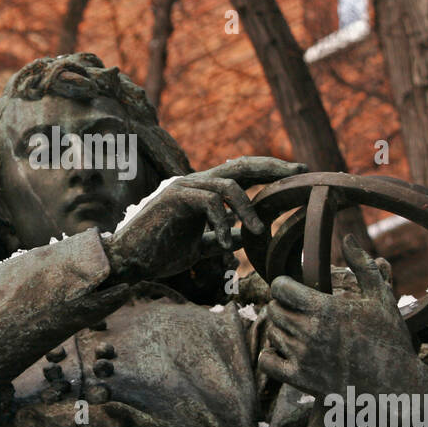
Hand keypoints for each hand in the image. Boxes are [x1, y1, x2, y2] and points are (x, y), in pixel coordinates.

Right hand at [102, 157, 305, 283]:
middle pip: (241, 165)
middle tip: (299, 173)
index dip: (270, 171)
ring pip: (228, 185)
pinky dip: (221, 222)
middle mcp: (195, 182)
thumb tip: (243, 237)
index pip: (242, 173)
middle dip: (273, 168)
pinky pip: (208, 201)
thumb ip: (219, 238)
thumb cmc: (160, 253)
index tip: (298, 175)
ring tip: (258, 233)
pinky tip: (223, 243)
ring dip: (248, 210)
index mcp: (204, 191)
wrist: (128, 261)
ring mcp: (183, 186)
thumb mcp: (198, 247)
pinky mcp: (173, 197)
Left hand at [258, 234, 427, 402]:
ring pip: (272, 332)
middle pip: (273, 308)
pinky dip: (271, 354)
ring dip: (281, 328)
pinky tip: (287, 350)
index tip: (295, 288)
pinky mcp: (300, 380)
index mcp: (325, 309)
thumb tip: (348, 236)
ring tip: (300, 329)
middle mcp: (309, 332)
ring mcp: (303, 358)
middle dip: (283, 305)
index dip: (285, 284)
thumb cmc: (390, 339)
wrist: (396, 387)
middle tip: (299, 308)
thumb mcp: (381, 298)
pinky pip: (266, 361)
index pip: (280, 287)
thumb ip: (363, 265)